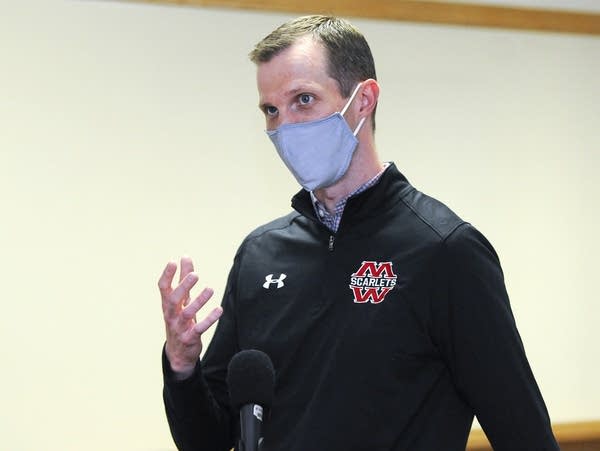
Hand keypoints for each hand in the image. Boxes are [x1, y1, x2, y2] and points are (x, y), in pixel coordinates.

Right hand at [159, 256, 222, 378]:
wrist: (178, 353)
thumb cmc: (180, 320)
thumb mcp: (181, 300)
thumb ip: (182, 278)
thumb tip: (184, 257)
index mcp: (167, 304)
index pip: (163, 288)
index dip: (167, 275)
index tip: (172, 261)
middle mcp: (171, 315)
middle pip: (173, 299)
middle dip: (183, 286)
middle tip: (195, 274)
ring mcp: (179, 327)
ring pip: (187, 313)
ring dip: (199, 301)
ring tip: (210, 289)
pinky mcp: (190, 338)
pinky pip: (199, 328)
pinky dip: (209, 319)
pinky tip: (219, 309)